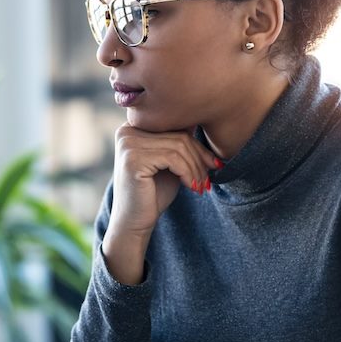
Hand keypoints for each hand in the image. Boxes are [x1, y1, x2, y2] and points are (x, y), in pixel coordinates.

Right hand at [103, 125, 220, 283]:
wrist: (134, 223)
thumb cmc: (153, 193)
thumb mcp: (170, 163)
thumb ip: (179, 142)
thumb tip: (204, 118)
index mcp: (133, 127)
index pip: (175, 126)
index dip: (197, 145)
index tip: (213, 164)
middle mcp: (127, 131)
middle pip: (178, 135)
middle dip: (200, 158)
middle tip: (208, 179)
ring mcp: (128, 144)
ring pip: (179, 146)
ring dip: (196, 168)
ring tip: (201, 186)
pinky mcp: (133, 159)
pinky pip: (173, 158)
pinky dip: (188, 173)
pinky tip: (191, 186)